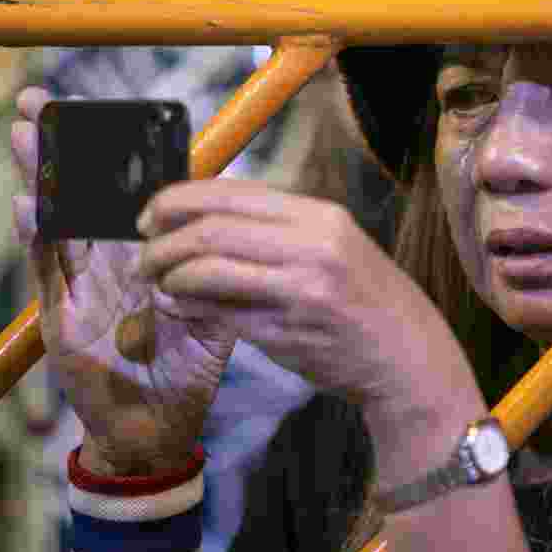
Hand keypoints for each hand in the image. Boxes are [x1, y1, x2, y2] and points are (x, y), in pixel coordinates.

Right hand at [10, 88, 240, 474]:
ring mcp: (81, 287)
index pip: (126, 194)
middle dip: (61, 149)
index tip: (102, 109)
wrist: (161, 428)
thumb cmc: (185, 366)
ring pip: (57, 221)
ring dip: (41, 179)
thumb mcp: (211, 310)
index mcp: (144, 257)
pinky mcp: (63, 318)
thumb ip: (215, 271)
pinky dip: (39, 238)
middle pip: (81, 196)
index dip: (112, 154)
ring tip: (25, 134)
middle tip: (40, 101)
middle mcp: (108, 264)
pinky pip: (48, 272)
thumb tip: (235, 225)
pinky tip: (29, 205)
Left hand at [134, 181, 485, 444]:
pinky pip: (220, 313)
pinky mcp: (290, 330)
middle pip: (211, 227)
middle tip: (143, 255)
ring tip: (156, 283)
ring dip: (168, 275)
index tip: (149, 216)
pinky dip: (188, 308)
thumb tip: (199, 227)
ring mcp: (302, 288)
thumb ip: (274, 234)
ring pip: (208, 268)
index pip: (230, 193)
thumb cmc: (367, 302)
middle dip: (162, 241)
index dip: (177, 200)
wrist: (409, 357)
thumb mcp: (333, 248)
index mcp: (319, 215)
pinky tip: (180, 308)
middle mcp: (313, 243)